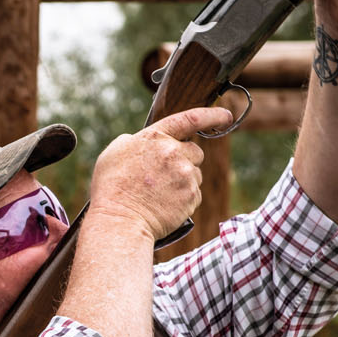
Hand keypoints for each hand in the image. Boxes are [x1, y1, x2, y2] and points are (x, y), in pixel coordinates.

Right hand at [89, 107, 231, 240]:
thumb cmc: (111, 188)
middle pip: (195, 152)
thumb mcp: (114, 152)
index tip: (225, 115)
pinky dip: (184, 200)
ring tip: (160, 194)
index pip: (191, 119)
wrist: (119, 221)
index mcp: (155, 137)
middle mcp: (173, 152)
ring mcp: (185, 174)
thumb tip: (149, 141)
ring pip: (195, 174)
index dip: (213, 116)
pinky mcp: (191, 196)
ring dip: (183, 182)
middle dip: (186, 161)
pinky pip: (195, 195)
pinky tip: (165, 205)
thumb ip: (135, 140)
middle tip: (165, 176)